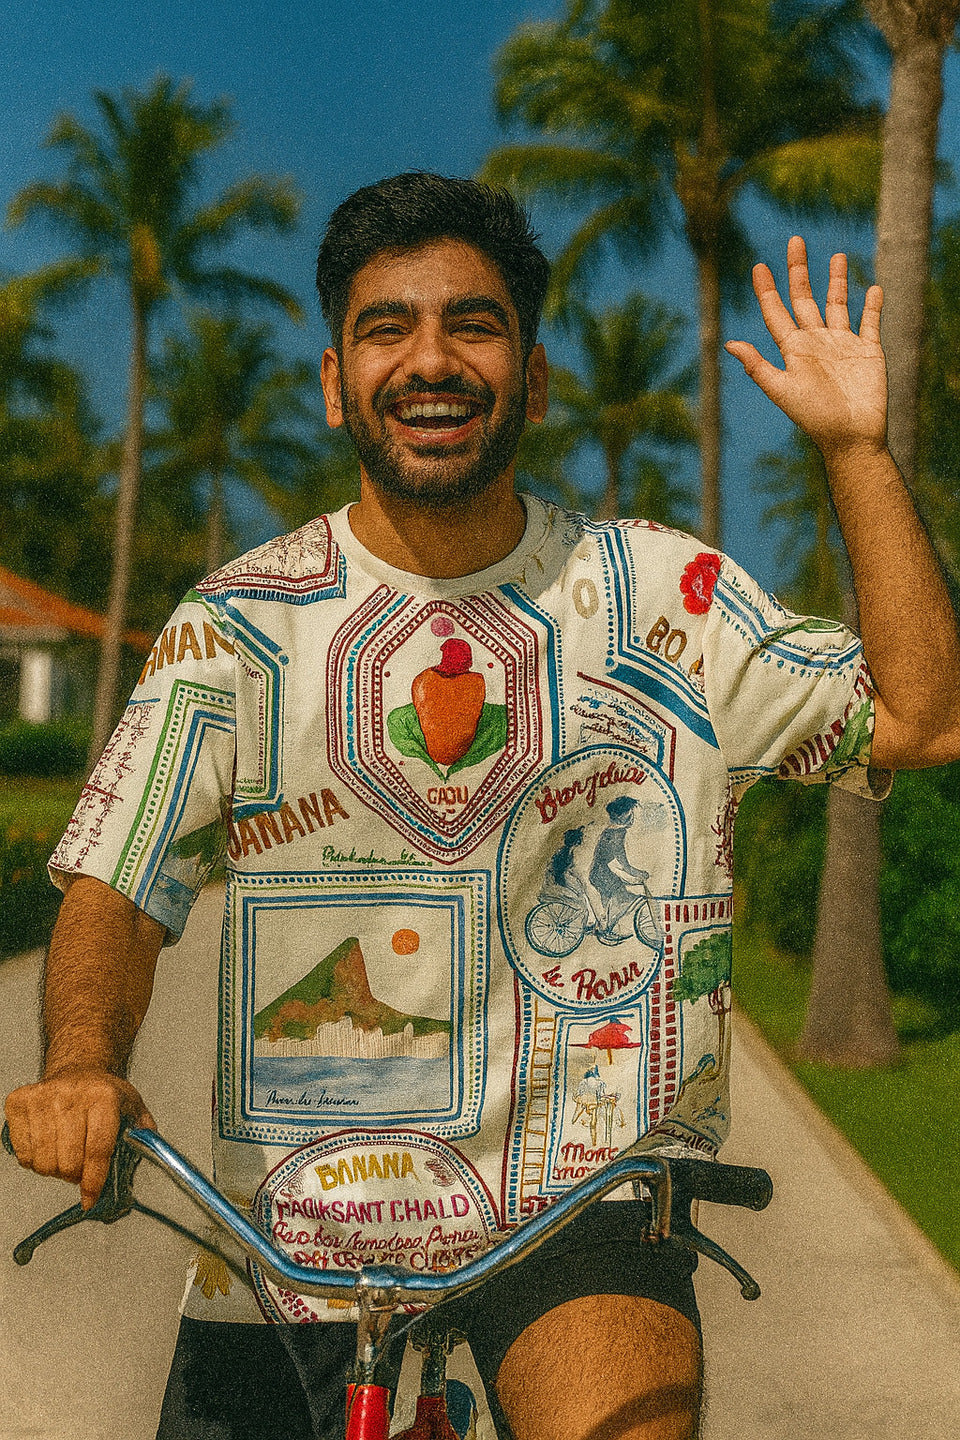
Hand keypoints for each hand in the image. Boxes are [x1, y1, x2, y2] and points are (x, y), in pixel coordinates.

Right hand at [4, 1067, 154, 1209]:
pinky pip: (23, 1155)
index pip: (98, 1150)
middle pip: (69, 1162)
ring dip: (54, 1170)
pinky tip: (46, 1146)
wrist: (77, 1068)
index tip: (90, 1199)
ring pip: (44, 1162)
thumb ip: (143, 1132)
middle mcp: (71, 1095)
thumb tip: (149, 1154)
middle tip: (80, 1168)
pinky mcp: (18, 1103)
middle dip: (75, 1175)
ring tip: (64, 1155)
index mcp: (104, 1097)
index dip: (94, 1180)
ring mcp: (42, 1098)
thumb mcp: (132, 1106)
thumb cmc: (104, 1094)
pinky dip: (34, 1161)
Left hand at [725, 236, 887, 457]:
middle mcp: (816, 342)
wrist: (850, 437)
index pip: (776, 313)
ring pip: (838, 304)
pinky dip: (872, 305)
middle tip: (794, 241)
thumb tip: (728, 344)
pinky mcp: (868, 351)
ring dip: (837, 280)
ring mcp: (842, 345)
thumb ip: (757, 366)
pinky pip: (870, 322)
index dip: (767, 290)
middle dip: (799, 271)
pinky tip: (873, 288)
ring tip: (836, 255)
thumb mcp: (782, 389)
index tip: (758, 266)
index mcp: (794, 349)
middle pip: (805, 298)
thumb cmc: (814, 417)